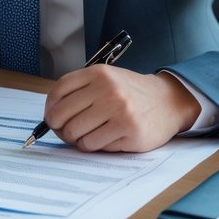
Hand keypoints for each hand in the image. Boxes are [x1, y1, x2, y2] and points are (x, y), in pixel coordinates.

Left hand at [41, 66, 200, 151]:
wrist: (168, 102)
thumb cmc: (131, 93)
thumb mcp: (107, 79)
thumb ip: (81, 91)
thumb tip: (51, 116)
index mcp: (99, 73)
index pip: (58, 91)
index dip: (50, 108)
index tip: (52, 117)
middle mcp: (108, 89)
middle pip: (62, 116)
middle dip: (60, 128)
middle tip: (67, 132)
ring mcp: (119, 110)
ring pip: (75, 134)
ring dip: (77, 139)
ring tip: (89, 135)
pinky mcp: (129, 130)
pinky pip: (93, 145)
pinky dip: (93, 146)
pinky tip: (104, 138)